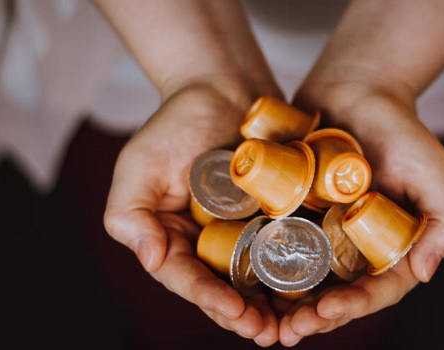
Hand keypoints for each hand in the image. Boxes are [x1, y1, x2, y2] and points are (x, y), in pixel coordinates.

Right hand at [103, 82, 279, 346]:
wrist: (222, 87)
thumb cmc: (174, 125)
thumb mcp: (138, 167)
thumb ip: (130, 215)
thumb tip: (150, 259)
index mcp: (174, 239)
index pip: (189, 279)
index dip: (210, 300)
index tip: (235, 313)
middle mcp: (209, 242)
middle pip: (226, 288)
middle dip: (244, 315)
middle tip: (267, 333)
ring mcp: (245, 231)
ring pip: (258, 278)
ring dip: (273, 305)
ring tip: (291, 326)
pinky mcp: (275, 215)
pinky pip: (286, 247)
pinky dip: (297, 270)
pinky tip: (314, 289)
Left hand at [277, 75, 443, 345]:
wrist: (357, 90)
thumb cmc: (402, 130)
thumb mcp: (436, 174)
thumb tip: (425, 272)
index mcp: (390, 247)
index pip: (375, 290)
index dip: (352, 307)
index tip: (326, 312)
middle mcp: (355, 246)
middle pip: (335, 293)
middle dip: (313, 318)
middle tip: (287, 331)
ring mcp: (322, 230)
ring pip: (303, 278)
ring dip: (284, 305)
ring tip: (262, 321)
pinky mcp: (295, 211)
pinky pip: (278, 244)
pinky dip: (263, 266)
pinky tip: (244, 282)